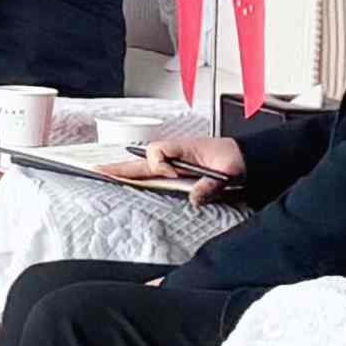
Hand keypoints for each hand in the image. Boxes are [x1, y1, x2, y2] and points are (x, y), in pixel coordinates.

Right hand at [95, 131, 245, 198]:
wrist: (246, 157)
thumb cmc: (237, 157)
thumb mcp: (228, 171)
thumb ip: (210, 184)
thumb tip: (194, 198)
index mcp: (185, 148)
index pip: (158, 151)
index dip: (160, 165)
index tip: (173, 176)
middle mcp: (176, 155)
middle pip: (142, 160)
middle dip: (121, 166)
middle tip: (99, 171)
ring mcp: (176, 163)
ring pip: (145, 167)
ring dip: (127, 171)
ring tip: (106, 175)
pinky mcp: (179, 172)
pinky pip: (155, 174)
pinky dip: (139, 177)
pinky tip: (127, 181)